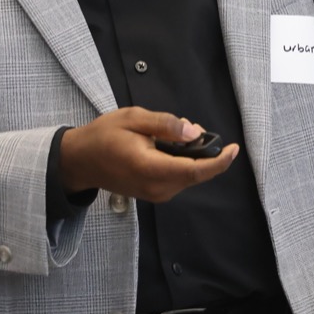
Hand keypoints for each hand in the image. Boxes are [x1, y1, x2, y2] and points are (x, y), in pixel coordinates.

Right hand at [59, 107, 238, 202]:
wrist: (80, 160)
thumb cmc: (103, 137)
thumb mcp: (133, 118)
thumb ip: (166, 124)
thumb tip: (194, 132)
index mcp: (150, 169)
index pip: (195, 171)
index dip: (219, 161)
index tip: (233, 148)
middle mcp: (156, 188)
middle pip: (195, 174)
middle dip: (202, 151)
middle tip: (187, 128)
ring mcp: (155, 194)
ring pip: (188, 176)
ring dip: (191, 157)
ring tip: (172, 135)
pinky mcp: (154, 194)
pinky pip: (178, 179)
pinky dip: (181, 163)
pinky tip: (167, 148)